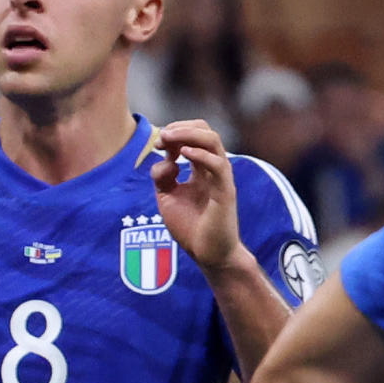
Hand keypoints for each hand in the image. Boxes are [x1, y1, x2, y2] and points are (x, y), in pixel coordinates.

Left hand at [149, 120, 247, 276]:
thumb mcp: (167, 197)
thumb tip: (166, 160)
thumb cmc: (191, 227)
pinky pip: (218, 166)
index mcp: (201, 169)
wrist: (208, 255)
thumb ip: (162, 177)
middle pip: (206, 131)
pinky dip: (201, 155)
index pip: (194, 136)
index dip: (175, 132)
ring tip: (170, 138)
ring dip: (189, 134)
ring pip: (214, 141)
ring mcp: (221, 179)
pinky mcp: (225, 192)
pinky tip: (183, 155)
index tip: (158, 143)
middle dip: (182, 127)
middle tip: (163, 137)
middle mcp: (213, 169)